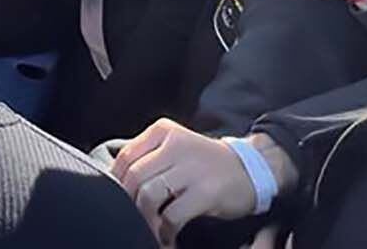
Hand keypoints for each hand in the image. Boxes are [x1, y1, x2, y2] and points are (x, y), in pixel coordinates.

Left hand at [111, 119, 258, 241]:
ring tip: (150, 228)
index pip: (126, 156)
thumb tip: (117, 184)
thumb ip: (148, 158)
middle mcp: (176, 144)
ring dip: (145, 219)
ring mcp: (192, 168)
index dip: (116, 182)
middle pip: (135, 177)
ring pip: (149, 195)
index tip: (118, 199)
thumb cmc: (204, 163)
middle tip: (133, 217)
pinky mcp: (206, 191)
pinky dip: (165, 230)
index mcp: (163, 131)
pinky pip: (172, 215)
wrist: (249, 170)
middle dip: (129, 203)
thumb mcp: (175, 148)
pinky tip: (168, 236)